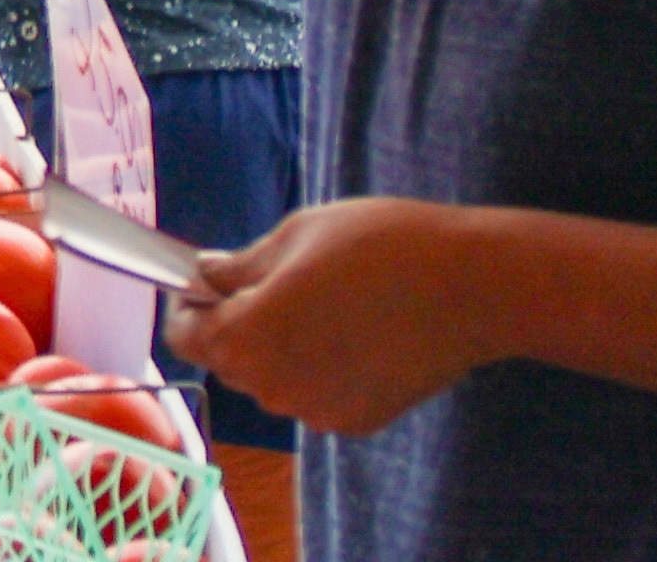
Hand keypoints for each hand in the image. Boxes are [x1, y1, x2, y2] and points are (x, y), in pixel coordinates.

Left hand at [164, 197, 510, 435]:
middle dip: (238, 324)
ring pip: (275, 378)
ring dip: (282, 347)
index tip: (206, 283)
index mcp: (245, 338)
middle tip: (276, 281)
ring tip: (327, 302)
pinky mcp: (355, 421)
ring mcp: (314, 412)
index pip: (185, 336)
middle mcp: (271, 388)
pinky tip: (359, 332)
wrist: (471, 287)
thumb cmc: (380, 247)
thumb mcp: (294, 236)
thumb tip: (205, 275)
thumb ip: (238, 266)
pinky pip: (316, 394)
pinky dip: (323, 368)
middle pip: (230, 359)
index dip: (189, 305)